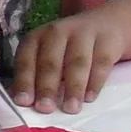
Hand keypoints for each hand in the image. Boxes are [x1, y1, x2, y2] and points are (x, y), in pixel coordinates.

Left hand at [12, 8, 128, 113]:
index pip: (26, 61)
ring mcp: (83, 34)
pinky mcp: (108, 40)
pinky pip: (101, 63)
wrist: (105, 22)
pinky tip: (90, 98)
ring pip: (77, 63)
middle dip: (46, 87)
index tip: (23, 103)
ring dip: (73, 87)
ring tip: (71, 109)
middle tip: (45, 109)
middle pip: (50, 62)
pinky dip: (95, 82)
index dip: (24, 82)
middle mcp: (57, 33)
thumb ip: (34, 76)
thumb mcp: (47, 55)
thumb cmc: (67, 48)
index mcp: (36, 38)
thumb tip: (22, 103)